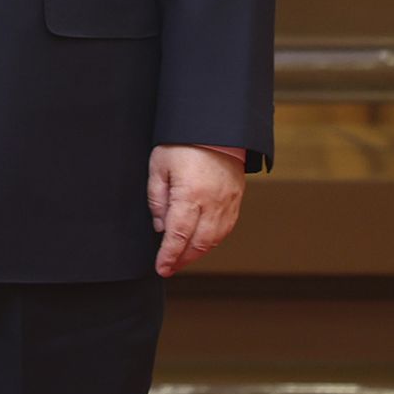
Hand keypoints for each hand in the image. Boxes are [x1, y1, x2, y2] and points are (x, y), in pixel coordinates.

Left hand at [147, 144, 245, 276]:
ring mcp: (227, 202)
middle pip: (198, 243)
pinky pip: (226, 228)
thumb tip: (161, 226)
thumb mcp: (159, 166)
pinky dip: (213, 240)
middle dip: (182, 259)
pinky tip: (202, 243)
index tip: (160, 268)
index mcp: (190, 195)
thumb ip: (157, 198)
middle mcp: (212, 203)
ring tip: (182, 258)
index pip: (178, 236)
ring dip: (198, 253)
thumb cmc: (182, 142)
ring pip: (214, 239)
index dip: (169, 256)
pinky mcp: (236, 198)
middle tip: (168, 267)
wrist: (215, 126)